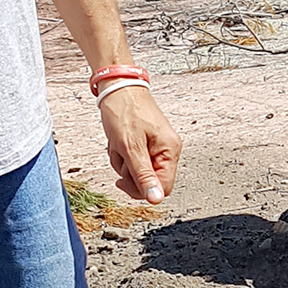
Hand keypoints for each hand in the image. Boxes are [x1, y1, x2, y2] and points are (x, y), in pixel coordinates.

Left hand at [98, 87, 178, 202]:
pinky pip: (132, 161)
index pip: (163, 188)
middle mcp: (167, 150)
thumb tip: (155, 199)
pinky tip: (117, 142)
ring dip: (122, 162)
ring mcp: (156, 147)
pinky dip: (120, 154)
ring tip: (117, 143)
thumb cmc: (124, 110)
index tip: (125, 179)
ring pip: (137, 172)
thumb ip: (143, 175)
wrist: (117, 88)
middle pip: (149, 182)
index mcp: (170, 150)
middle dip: (129, 173)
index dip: (143, 189)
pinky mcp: (144, 144)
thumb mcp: (130, 146)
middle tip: (121, 155)